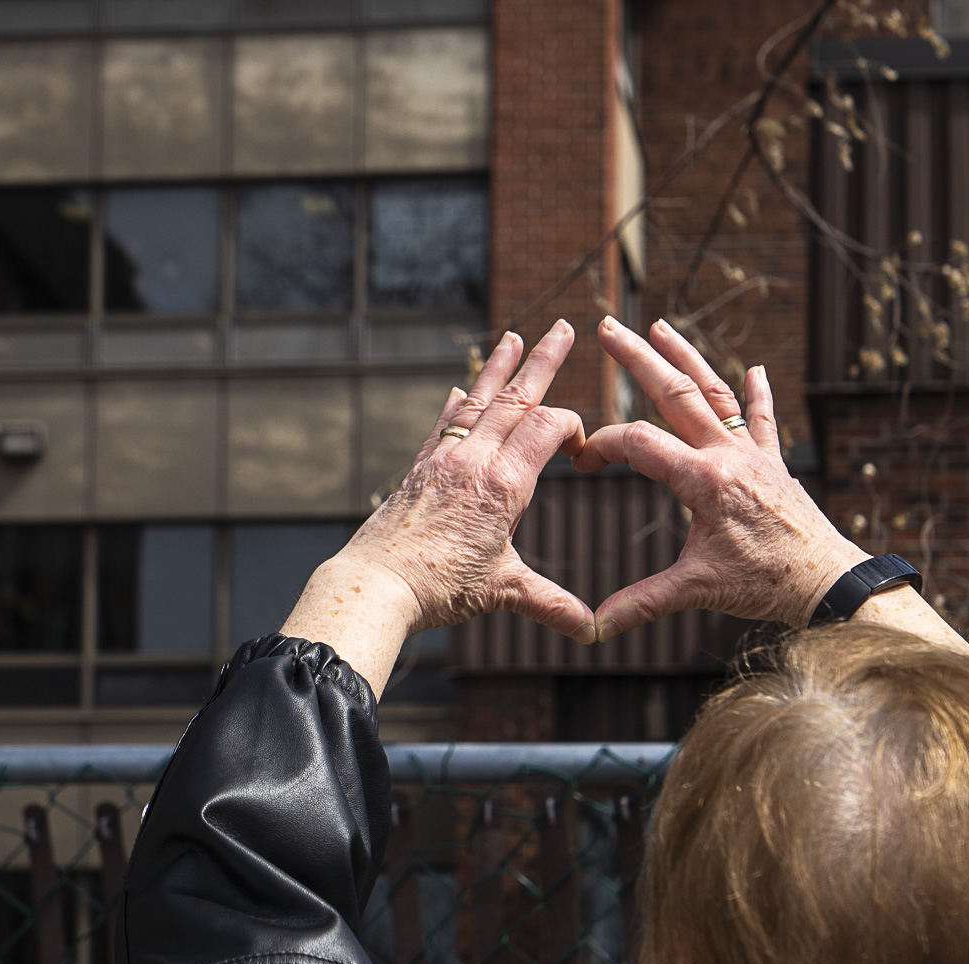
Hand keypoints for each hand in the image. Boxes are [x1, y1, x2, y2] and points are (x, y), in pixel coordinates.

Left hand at [282, 322, 594, 692]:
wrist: (376, 586)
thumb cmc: (439, 589)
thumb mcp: (503, 592)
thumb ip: (550, 604)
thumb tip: (592, 631)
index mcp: (504, 484)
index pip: (548, 427)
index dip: (573, 428)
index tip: (581, 452)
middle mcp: (474, 461)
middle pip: (516, 398)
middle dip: (543, 361)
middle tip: (564, 328)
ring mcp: (444, 460)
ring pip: (478, 401)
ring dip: (499, 368)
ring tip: (514, 337)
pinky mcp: (419, 469)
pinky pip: (443, 425)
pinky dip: (455, 403)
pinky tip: (459, 387)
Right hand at [574, 317, 866, 635]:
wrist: (826, 582)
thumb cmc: (764, 584)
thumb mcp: (696, 591)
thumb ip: (642, 604)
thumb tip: (595, 627)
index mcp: (704, 479)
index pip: (640, 443)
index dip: (603, 445)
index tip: (580, 459)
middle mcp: (729, 454)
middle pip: (676, 392)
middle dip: (637, 358)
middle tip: (607, 326)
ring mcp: (754, 454)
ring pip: (715, 391)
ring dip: (686, 356)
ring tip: (660, 326)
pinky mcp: (774, 463)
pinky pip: (763, 419)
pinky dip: (757, 393)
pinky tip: (756, 368)